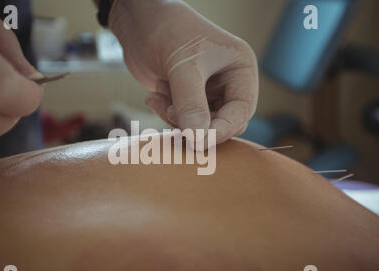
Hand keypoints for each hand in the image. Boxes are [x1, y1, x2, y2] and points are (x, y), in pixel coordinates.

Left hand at [110, 0, 257, 145]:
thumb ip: (191, 103)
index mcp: (240, 69)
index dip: (221, 129)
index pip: (241, 111)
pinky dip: (167, 113)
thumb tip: (198, 139)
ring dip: (176, 119)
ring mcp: (207, 90)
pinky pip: (182, 119)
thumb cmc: (167, 31)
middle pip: (222, 121)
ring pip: (200, 124)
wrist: (138, 21)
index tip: (197, 141)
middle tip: (171, 116)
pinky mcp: (187, 96)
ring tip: (157, 100)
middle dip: (196, 124)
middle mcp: (228, 82)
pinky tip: (152, 97)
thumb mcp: (182, 67)